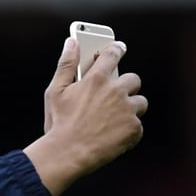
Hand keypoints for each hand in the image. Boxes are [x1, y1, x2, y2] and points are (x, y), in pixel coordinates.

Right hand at [26, 37, 147, 195]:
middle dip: (125, 87)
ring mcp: (127, 110)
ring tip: (113, 120)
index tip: (119, 48)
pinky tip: (112, 136)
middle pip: (133, 79)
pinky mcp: (133, 128)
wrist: (68, 153)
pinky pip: (138, 125)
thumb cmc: (59, 123)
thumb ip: (66, 65)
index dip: (116, 49)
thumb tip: (71, 43)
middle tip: (113, 98)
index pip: (112, 55)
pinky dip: (128, 130)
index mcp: (96, 79)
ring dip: (130, 109)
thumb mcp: (55, 92)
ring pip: (140, 102)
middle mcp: (115, 91)